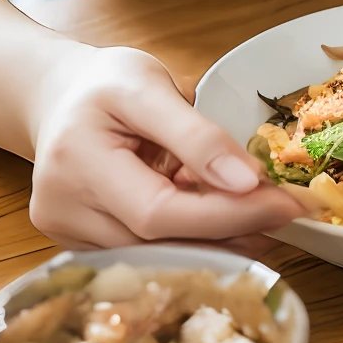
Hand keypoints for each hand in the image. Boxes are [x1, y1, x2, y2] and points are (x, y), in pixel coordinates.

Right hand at [25, 43, 302, 248]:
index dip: (226, 214)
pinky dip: (188, 242)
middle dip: (231, 231)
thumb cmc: (105, 84)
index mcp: (76, 159)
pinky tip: (222, 225)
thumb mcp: (150, 85)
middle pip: (158, 244)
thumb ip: (196, 134)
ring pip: (154, 258)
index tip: (285, 204)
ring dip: (216, 242)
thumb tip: (247, 181)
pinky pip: (143, 255)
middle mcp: (63, 209)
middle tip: (285, 214)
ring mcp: (67, 235)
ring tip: (262, 219)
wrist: (57, 99)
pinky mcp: (77, 247)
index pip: (158, 211)